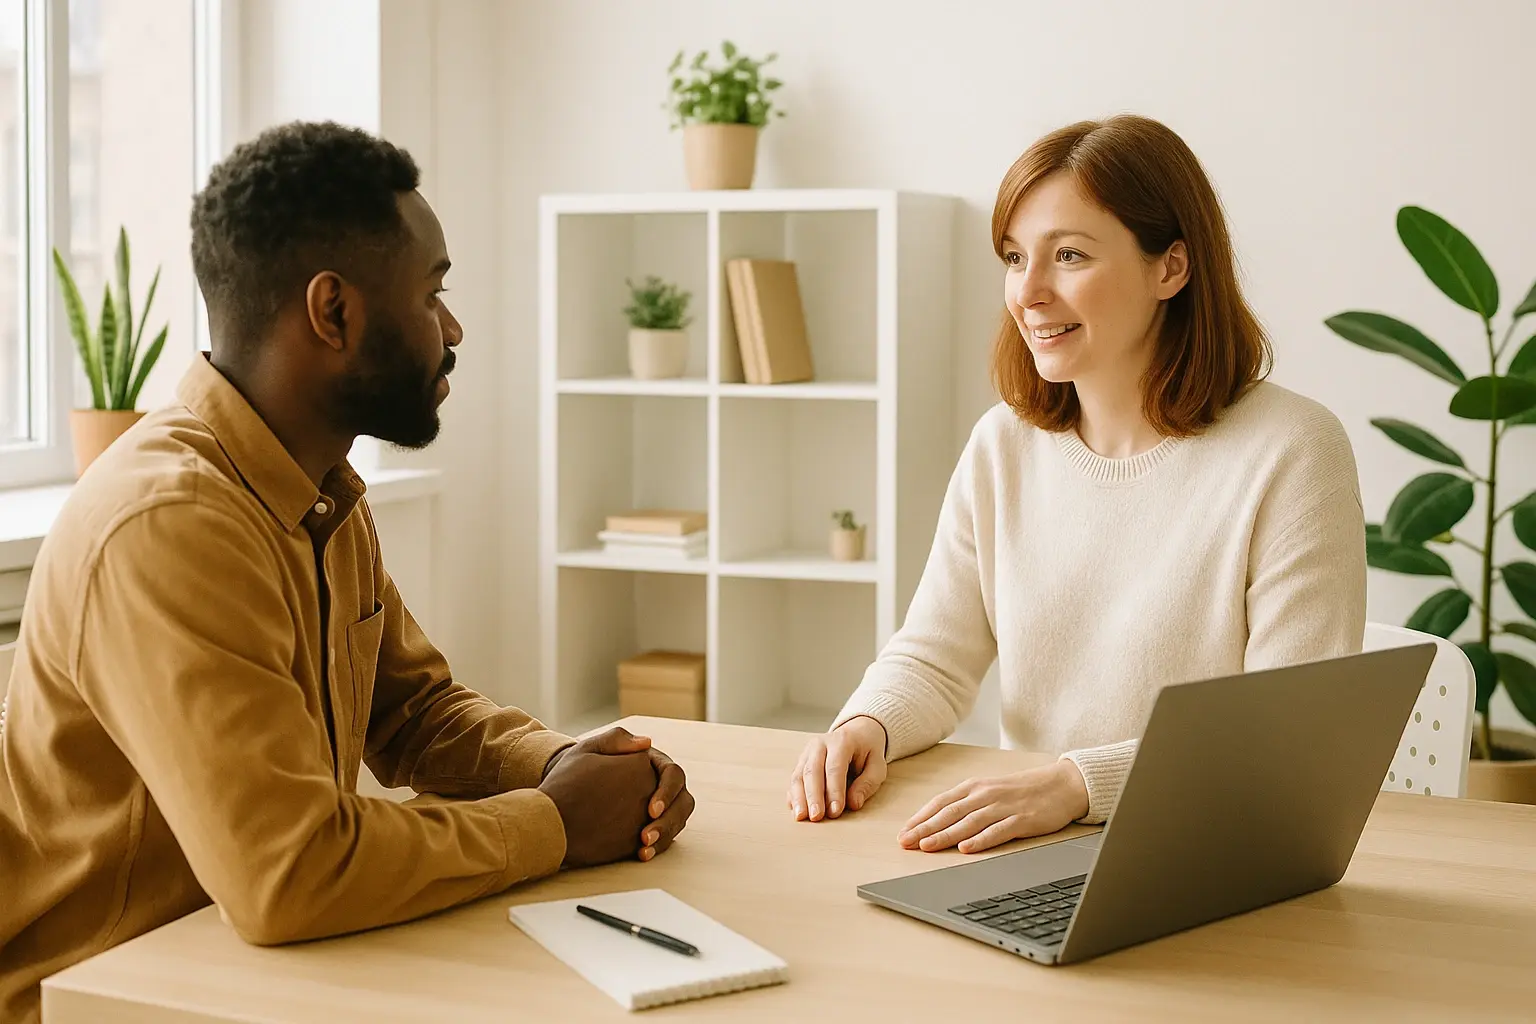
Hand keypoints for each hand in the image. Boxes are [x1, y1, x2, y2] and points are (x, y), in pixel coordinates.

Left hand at [545, 738, 695, 862]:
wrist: (564, 796)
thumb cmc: (578, 771)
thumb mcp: (590, 750)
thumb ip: (616, 740)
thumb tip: (647, 742)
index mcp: (653, 762)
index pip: (673, 774)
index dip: (667, 792)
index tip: (651, 809)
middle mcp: (661, 785)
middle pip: (683, 801)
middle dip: (669, 820)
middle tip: (647, 835)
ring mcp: (660, 807)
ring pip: (677, 820)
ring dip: (666, 835)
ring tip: (645, 848)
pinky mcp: (651, 825)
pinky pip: (665, 836)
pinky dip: (658, 847)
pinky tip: (642, 854)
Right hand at [787, 716, 887, 821]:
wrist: (856, 734)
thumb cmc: (867, 752)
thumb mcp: (878, 766)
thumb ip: (868, 784)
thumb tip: (854, 803)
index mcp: (842, 741)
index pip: (835, 768)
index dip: (834, 791)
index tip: (835, 811)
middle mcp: (820, 744)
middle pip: (812, 771)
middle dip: (813, 796)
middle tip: (816, 817)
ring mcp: (807, 752)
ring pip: (799, 775)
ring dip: (799, 798)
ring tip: (801, 817)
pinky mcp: (801, 762)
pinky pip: (794, 780)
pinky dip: (793, 796)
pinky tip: (796, 810)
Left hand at [899, 760, 1089, 853]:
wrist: (1061, 784)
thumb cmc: (1022, 790)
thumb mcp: (990, 791)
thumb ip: (967, 804)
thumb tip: (939, 821)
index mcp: (975, 787)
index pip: (941, 802)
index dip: (920, 818)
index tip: (903, 832)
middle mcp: (985, 795)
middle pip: (949, 813)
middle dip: (924, 829)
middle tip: (905, 843)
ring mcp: (1004, 807)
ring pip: (968, 822)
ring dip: (945, 835)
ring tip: (927, 846)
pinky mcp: (1022, 820)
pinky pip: (998, 831)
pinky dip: (981, 840)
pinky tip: (966, 849)